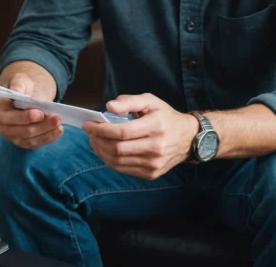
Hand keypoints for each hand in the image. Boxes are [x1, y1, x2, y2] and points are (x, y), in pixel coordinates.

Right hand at [0, 71, 62, 148]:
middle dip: (40, 125)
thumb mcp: (21, 80)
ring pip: (29, 139)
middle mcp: (1, 122)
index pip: (9, 115)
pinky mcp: (21, 141)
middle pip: (20, 130)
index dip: (25, 117)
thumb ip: (18, 85)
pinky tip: (58, 131)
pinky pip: (35, 144)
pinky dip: (48, 138)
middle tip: (56, 118)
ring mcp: (11, 134)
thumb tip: (19, 93)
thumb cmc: (23, 87)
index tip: (41, 113)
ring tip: (59, 124)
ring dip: (46, 132)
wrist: (28, 95)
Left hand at [82, 93, 198, 179]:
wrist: (188, 138)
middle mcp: (156, 147)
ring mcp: (154, 163)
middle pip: (117, 148)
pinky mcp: (151, 173)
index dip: (100, 129)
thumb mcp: (150, 101)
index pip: (122, 132)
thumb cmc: (165, 116)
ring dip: (100, 151)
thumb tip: (109, 106)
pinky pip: (123, 169)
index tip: (88, 124)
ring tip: (94, 140)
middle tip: (90, 132)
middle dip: (97, 140)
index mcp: (156, 127)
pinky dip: (109, 160)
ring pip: (117, 161)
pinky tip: (105, 150)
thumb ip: (128, 101)